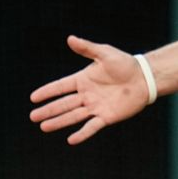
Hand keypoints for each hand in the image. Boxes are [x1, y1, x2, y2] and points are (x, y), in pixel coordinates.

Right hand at [29, 35, 149, 143]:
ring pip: (73, 116)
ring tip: (43, 127)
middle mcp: (86, 95)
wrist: (144, 78)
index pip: (61, 87)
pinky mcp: (106, 116)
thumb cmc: (125, 63)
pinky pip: (91, 126)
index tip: (33, 98)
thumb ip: (87, 49)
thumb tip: (70, 38)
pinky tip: (71, 139)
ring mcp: (95, 107)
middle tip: (33, 117)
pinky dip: (82, 134)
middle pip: (63, 104)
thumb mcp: (104, 53)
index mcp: (83, 79)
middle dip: (48, 110)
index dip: (47, 91)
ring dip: (58, 122)